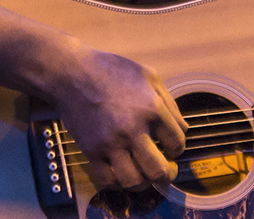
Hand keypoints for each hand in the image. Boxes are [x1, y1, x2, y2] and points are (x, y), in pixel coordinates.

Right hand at [46, 45, 186, 192]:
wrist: (71, 73)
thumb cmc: (111, 70)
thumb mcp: (148, 76)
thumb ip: (169, 103)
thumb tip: (181, 129)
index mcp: (152, 108)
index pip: (177, 143)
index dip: (177, 149)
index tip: (170, 149)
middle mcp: (133, 129)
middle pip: (158, 170)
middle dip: (167, 176)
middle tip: (165, 172)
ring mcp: (110, 142)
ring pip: (133, 181)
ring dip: (143, 183)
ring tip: (143, 175)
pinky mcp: (91, 150)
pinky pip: (107, 180)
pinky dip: (117, 184)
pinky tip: (120, 174)